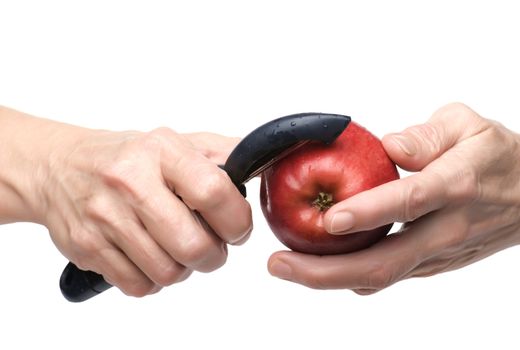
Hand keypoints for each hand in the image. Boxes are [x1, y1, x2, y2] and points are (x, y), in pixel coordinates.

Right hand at [0, 108, 251, 296]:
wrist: (58, 167)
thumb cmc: (124, 157)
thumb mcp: (173, 142)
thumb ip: (220, 153)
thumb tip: (260, 166)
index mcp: (160, 151)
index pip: (213, 193)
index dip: (236, 220)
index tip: (236, 228)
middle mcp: (130, 181)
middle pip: (193, 245)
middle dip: (213, 256)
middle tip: (210, 247)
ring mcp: (106, 217)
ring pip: (168, 272)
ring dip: (183, 268)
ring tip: (176, 249)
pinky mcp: (87, 246)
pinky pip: (138, 285)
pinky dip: (152, 280)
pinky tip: (149, 257)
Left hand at [267, 103, 519, 293]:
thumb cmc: (494, 155)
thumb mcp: (467, 126)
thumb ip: (426, 135)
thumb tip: (388, 146)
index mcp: (454, 185)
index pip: (408, 202)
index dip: (369, 213)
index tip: (330, 220)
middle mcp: (444, 228)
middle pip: (383, 262)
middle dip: (325, 270)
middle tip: (278, 263)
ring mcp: (437, 254)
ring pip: (379, 277)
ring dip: (328, 278)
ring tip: (284, 266)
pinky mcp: (430, 265)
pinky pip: (385, 275)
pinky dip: (348, 274)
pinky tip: (317, 265)